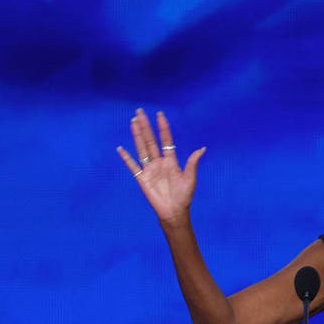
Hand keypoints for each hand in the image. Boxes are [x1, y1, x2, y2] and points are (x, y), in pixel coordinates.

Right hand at [117, 109, 205, 224]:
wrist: (174, 211)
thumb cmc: (184, 196)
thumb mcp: (190, 178)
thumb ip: (193, 163)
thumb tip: (202, 149)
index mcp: (171, 161)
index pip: (166, 140)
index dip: (163, 128)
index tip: (160, 114)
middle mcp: (158, 162)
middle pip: (150, 140)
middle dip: (146, 126)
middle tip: (140, 112)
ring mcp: (149, 169)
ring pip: (141, 148)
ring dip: (137, 135)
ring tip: (133, 122)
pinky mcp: (142, 178)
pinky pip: (132, 166)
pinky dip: (126, 158)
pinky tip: (120, 148)